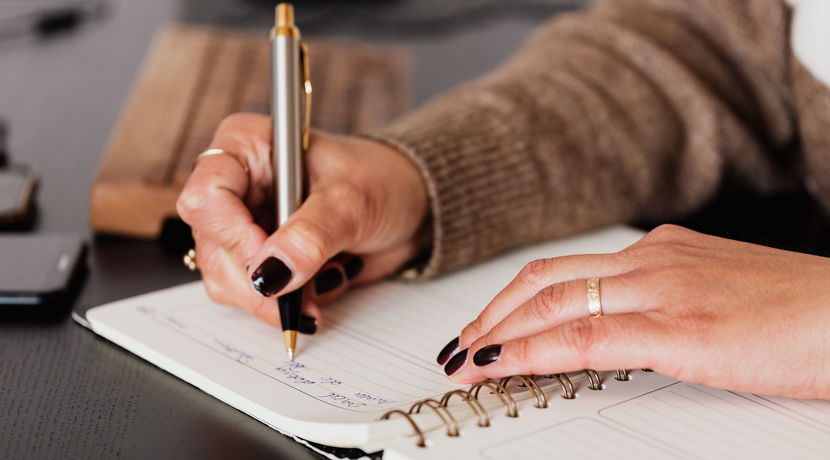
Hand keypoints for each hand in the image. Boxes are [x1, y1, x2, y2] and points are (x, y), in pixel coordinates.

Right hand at [177, 113, 427, 329]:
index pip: (207, 195)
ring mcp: (246, 226)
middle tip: (298, 296)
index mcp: (248, 147)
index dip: (233, 236)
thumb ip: (311, 236)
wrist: (411, 206)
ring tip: (322, 285)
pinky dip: (287, 304)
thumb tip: (271, 274)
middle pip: (213, 247)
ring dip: (274, 299)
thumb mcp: (352, 201)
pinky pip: (253, 297)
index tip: (272, 264)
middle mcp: (238, 186)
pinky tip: (321, 285)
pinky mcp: (263, 260)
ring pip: (226, 279)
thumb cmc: (383, 180)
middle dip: (257, 282)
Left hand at [439, 224, 829, 398]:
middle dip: (492, 314)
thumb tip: (623, 330)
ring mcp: (662, 290)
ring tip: (466, 359)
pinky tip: (502, 365)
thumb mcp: (717, 298)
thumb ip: (666, 305)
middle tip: (460, 344)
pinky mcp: (679, 328)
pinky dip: (531, 350)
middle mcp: (653, 261)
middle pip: (544, 280)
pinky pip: (584, 336)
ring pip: (552, 303)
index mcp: (661, 253)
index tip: (486, 326)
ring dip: (498, 332)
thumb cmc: (800, 313)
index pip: (564, 271)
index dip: (513, 300)